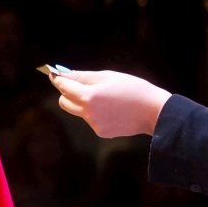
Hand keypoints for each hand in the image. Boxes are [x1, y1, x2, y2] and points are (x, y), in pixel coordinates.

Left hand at [46, 69, 170, 138]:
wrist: (154, 111)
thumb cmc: (133, 89)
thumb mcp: (108, 76)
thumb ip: (83, 76)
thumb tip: (63, 75)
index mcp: (89, 96)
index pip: (64, 87)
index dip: (57, 79)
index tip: (53, 74)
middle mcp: (88, 113)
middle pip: (64, 103)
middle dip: (67, 93)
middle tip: (78, 84)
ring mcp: (94, 125)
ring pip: (79, 111)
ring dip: (84, 103)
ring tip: (106, 97)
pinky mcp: (101, 132)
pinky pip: (91, 120)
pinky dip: (96, 113)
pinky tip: (113, 109)